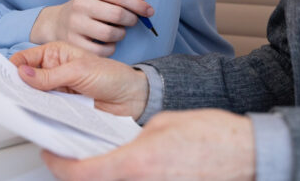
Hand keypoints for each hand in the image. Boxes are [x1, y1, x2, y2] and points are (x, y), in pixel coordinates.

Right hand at [11, 41, 149, 118]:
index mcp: (56, 54)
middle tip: (6, 95)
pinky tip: (36, 118)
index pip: (25, 58)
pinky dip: (40, 114)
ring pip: (35, 97)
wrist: (133, 99)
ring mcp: (58, 91)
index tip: (0, 77)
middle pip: (26, 79)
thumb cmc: (112, 76)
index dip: (11, 66)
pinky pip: (46, 111)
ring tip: (18, 108)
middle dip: (16, 86)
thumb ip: (50, 75)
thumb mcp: (80, 71)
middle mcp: (54, 72)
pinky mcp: (63, 108)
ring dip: (28, 102)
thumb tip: (22, 74)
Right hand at [30, 0, 152, 56]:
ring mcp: (75, 23)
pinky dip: (111, 48)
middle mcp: (81, 3)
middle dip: (131, 20)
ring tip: (117, 32)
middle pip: (117, 14)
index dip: (138, 4)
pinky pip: (102, 50)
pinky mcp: (73, 42)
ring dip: (121, 35)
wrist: (58, 22)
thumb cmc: (89, 8)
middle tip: (131, 22)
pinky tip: (108, 43)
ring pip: (111, 34)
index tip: (149, 11)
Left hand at [42, 109, 255, 180]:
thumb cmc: (212, 136)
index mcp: (135, 165)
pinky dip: (124, 179)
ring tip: (96, 163)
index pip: (80, 173)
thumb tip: (118, 146)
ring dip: (101, 178)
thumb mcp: (161, 125)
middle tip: (70, 159)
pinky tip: (125, 170)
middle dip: (79, 175)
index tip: (51, 155)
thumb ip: (132, 139)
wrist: (247, 155)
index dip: (59, 165)